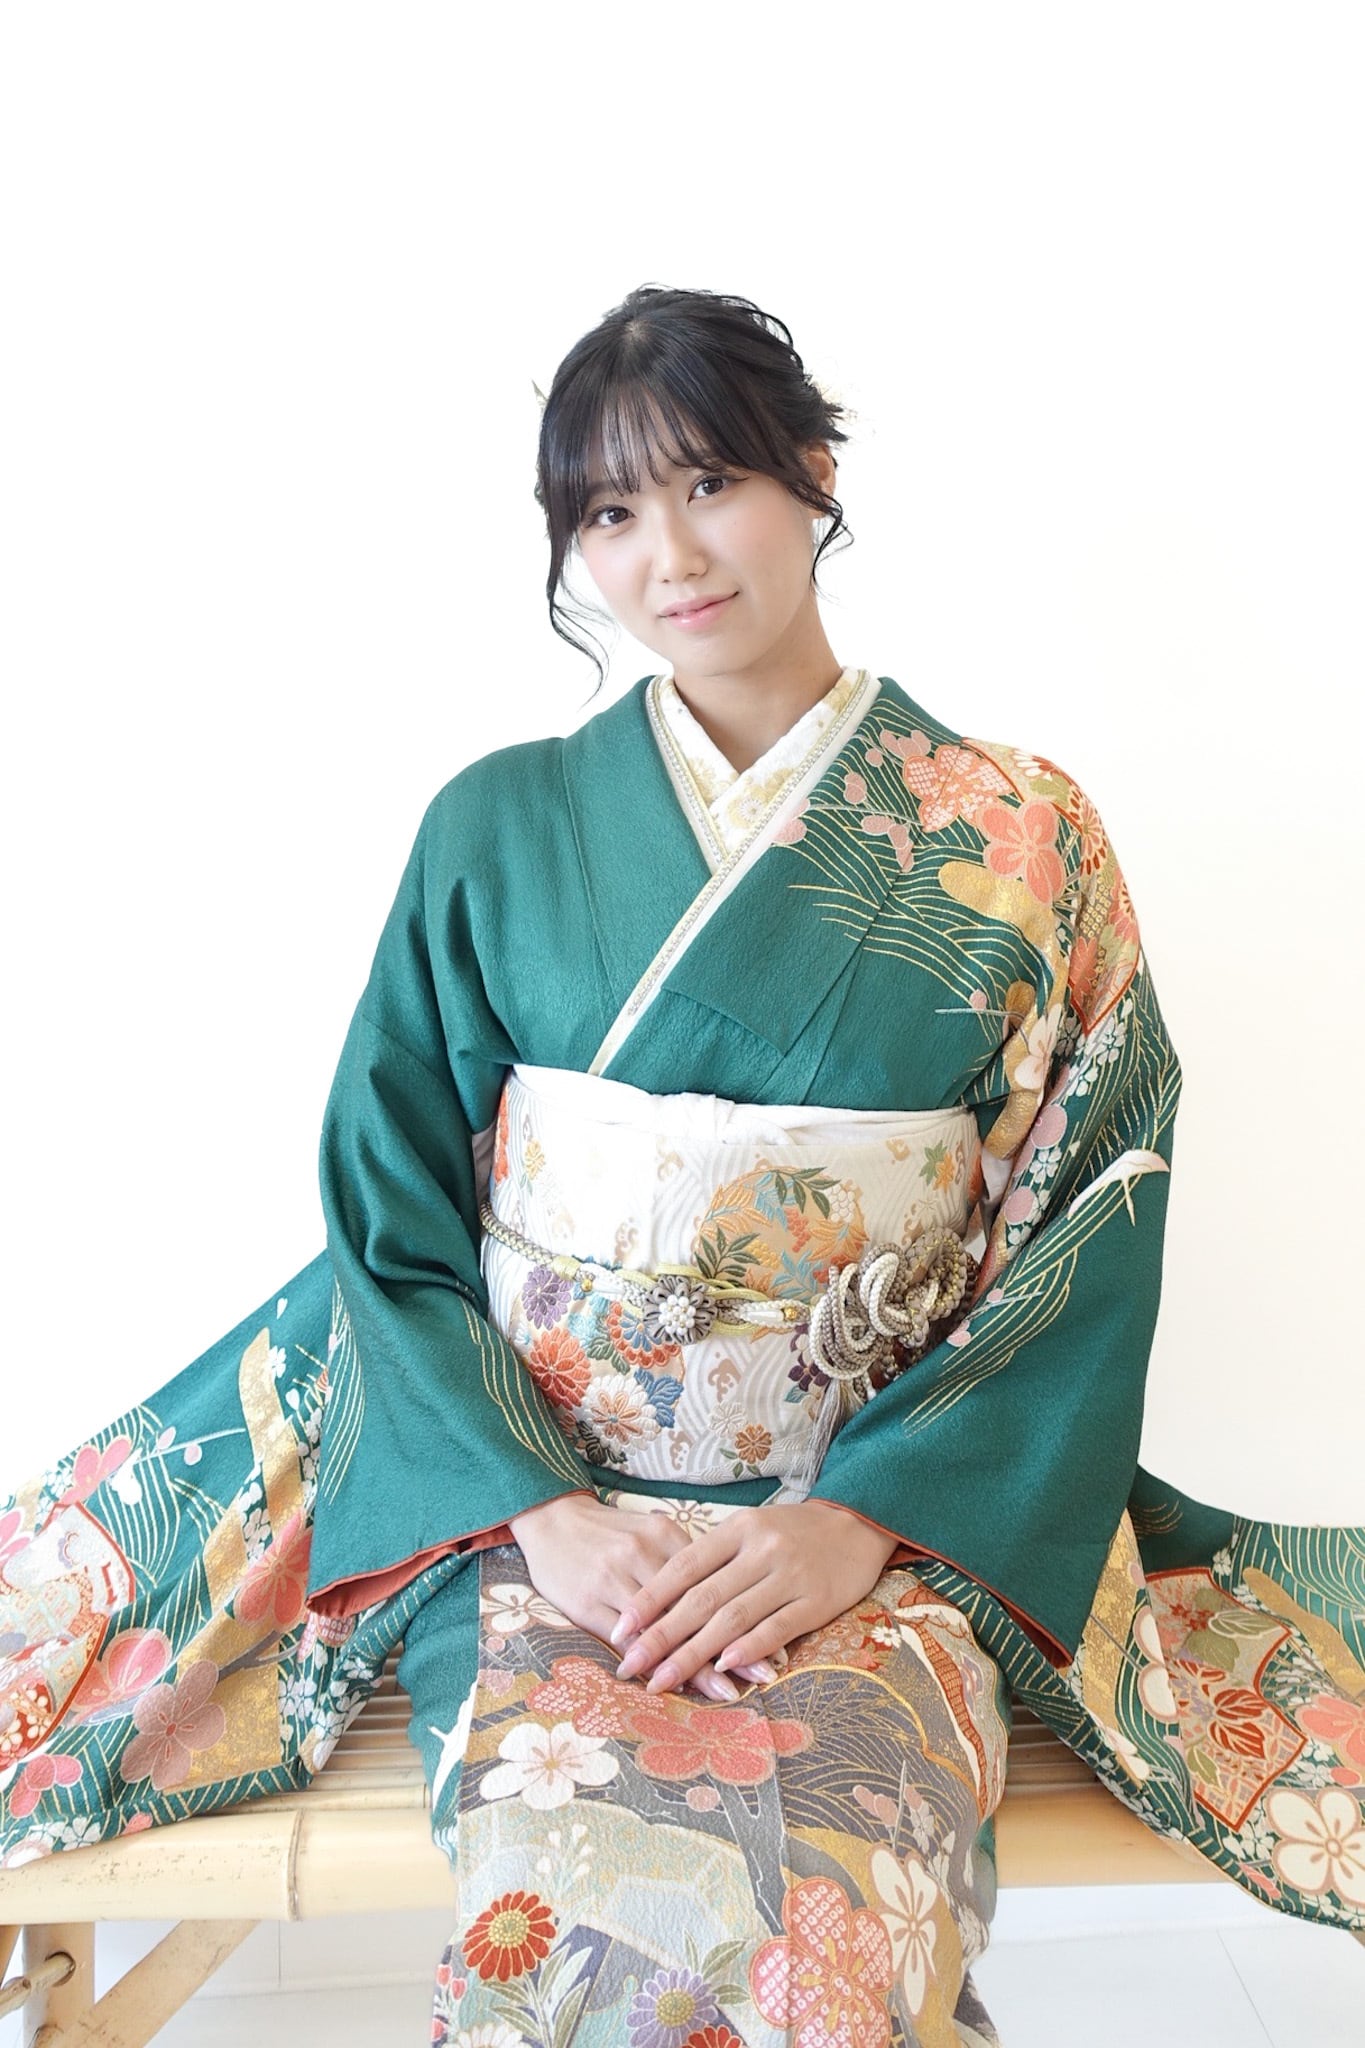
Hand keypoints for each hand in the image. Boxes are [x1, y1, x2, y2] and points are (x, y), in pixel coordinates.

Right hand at [507, 1493, 772, 1701]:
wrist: (551, 1518)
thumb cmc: (609, 1532)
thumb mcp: (650, 1535)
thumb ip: (685, 1561)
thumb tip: (734, 1592)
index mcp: (663, 1535)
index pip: (710, 1582)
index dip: (741, 1615)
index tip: (770, 1643)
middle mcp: (642, 1554)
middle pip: (692, 1606)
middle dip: (728, 1645)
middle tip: (760, 1676)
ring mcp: (613, 1578)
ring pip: (661, 1628)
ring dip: (694, 1662)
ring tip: (724, 1691)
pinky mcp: (587, 1601)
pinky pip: (624, 1638)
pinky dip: (649, 1662)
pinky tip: (667, 1682)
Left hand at [610, 1501, 899, 1695]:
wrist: (857, 1523)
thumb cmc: (792, 1531)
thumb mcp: (750, 1530)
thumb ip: (714, 1560)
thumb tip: (662, 1602)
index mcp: (737, 1529)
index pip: (683, 1567)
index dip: (650, 1600)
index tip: (620, 1629)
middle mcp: (760, 1549)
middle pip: (702, 1598)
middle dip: (661, 1636)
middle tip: (629, 1666)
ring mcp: (789, 1574)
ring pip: (733, 1617)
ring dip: (694, 1652)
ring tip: (663, 1679)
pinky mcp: (816, 1600)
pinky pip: (777, 1626)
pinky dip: (748, 1648)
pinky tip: (723, 1668)